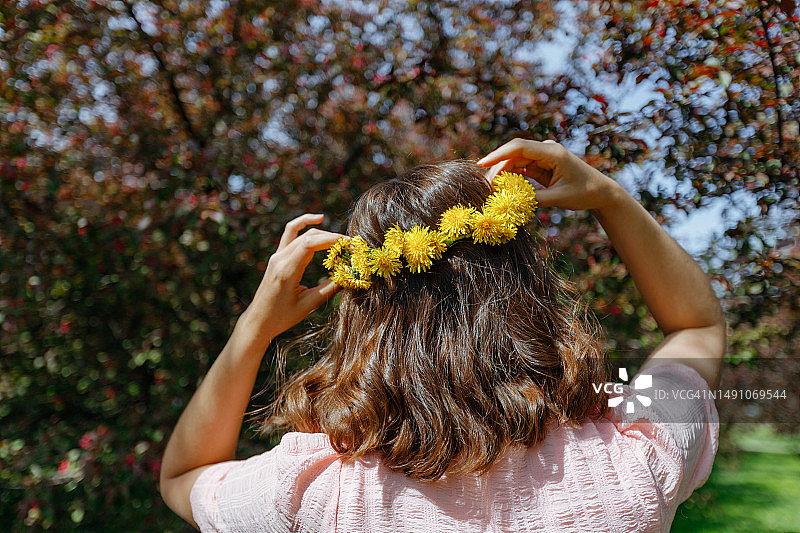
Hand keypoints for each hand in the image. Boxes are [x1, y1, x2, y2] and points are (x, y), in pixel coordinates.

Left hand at [244, 213, 343, 338]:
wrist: (259, 320)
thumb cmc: (282, 317)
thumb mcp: (308, 305)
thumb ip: (329, 289)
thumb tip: (349, 276)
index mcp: (286, 270)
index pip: (310, 244)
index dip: (333, 240)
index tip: (351, 245)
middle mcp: (279, 259)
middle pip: (309, 236)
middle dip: (333, 238)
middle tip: (352, 246)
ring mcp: (277, 256)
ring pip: (301, 233)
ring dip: (322, 232)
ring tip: (341, 238)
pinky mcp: (277, 257)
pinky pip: (290, 233)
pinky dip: (304, 224)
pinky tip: (317, 219)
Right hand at [477, 138, 622, 211]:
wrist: (601, 192)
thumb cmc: (584, 193)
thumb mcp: (560, 198)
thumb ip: (536, 199)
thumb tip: (512, 202)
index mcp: (552, 152)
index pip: (519, 148)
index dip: (498, 155)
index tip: (482, 164)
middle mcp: (546, 150)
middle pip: (514, 153)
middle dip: (497, 167)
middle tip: (485, 185)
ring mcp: (544, 156)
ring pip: (516, 160)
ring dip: (503, 172)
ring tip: (491, 188)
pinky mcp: (542, 165)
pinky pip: (522, 167)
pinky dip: (512, 176)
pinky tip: (502, 186)